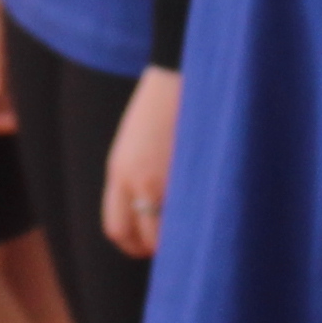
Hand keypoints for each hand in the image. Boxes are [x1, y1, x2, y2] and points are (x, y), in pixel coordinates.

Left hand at [102, 67, 178, 257]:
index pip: (116, 227)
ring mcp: (164, 180)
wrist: (179, 73)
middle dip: (152, 249)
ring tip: (189, 238)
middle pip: (138, 238)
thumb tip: (150, 208)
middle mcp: (136, 181)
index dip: (131, 243)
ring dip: (176, 242)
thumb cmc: (161, 104)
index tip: (146, 244)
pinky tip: (205, 221)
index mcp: (118, 171)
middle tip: (170, 247)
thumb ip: (137, 174)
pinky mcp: (189, 174)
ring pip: (165, 235)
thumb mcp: (134, 142)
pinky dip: (195, 224)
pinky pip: (190, 215)